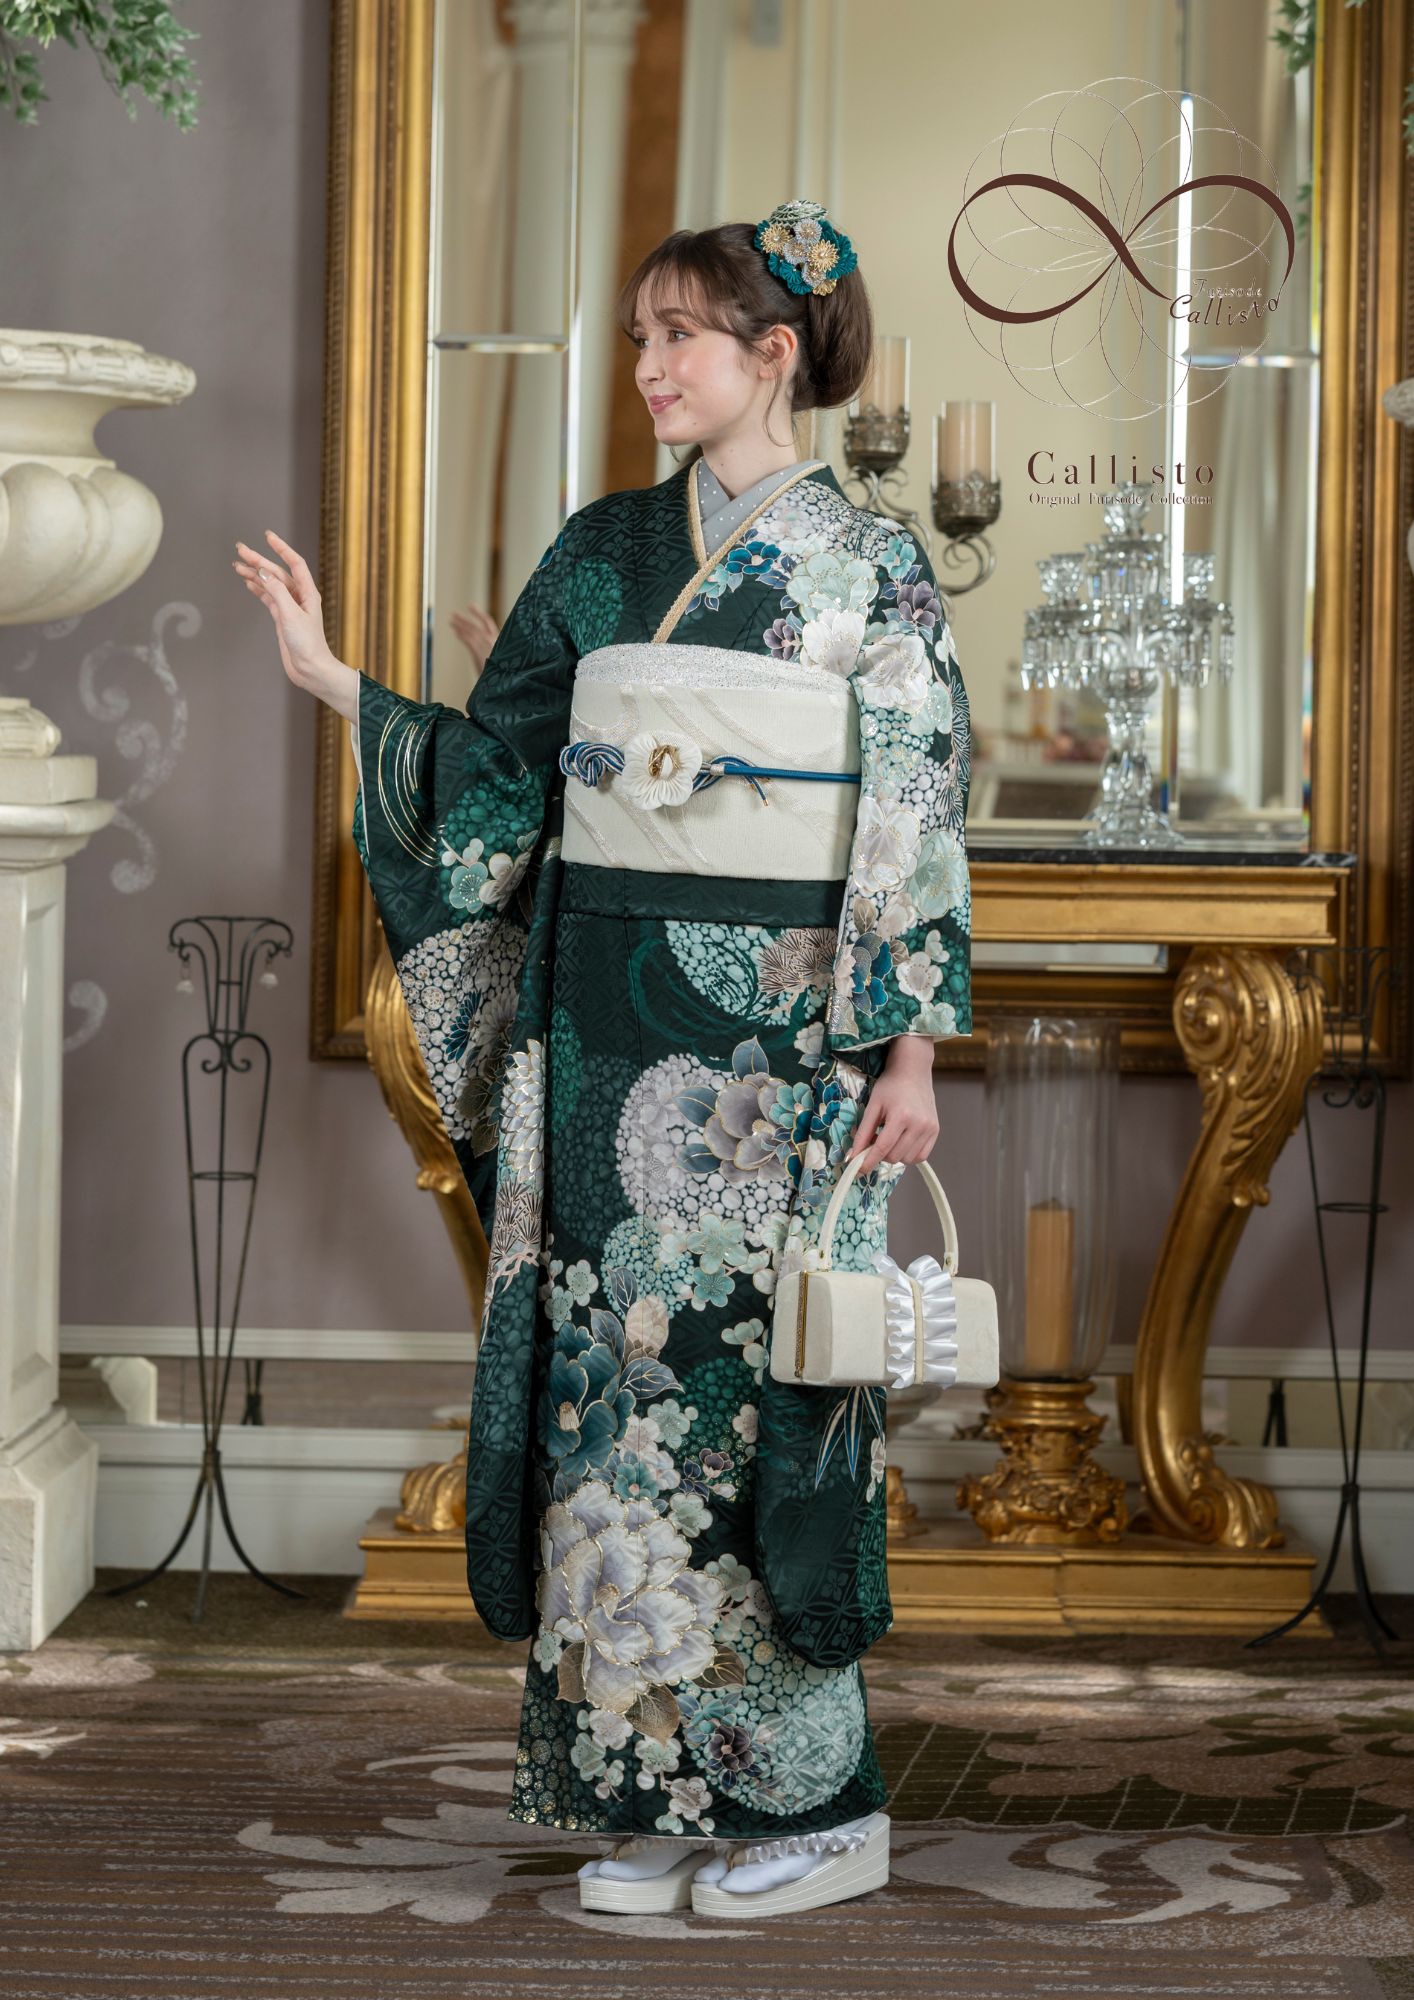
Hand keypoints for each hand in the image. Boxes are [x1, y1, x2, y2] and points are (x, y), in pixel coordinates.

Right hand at [233, 529, 357, 718]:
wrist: (310, 669)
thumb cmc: (307, 644)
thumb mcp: (290, 614)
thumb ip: (276, 591)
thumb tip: (262, 571)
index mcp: (308, 593)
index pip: (294, 563)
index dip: (281, 548)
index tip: (267, 536)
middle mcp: (300, 597)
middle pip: (277, 572)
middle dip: (259, 560)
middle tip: (240, 550)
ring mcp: (290, 607)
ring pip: (270, 585)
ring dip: (255, 574)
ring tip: (237, 565)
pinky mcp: (282, 618)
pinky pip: (268, 598)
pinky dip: (258, 589)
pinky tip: (247, 581)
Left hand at [449, 600, 499, 679]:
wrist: (503, 682)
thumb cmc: (502, 673)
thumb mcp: (501, 658)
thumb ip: (493, 650)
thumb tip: (486, 648)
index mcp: (499, 641)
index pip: (488, 623)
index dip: (478, 614)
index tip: (470, 606)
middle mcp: (493, 641)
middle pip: (476, 626)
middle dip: (464, 620)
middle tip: (454, 614)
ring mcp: (486, 646)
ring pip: (471, 632)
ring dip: (460, 625)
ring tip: (451, 621)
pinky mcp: (479, 653)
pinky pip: (468, 641)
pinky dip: (461, 635)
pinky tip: (455, 633)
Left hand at [844, 1035, 938, 1172]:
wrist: (913, 1071)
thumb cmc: (890, 1085)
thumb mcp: (872, 1106)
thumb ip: (863, 1132)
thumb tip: (853, 1156)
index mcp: (901, 1116)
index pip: (883, 1147)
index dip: (868, 1161)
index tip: (857, 1170)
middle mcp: (919, 1124)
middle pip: (894, 1156)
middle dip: (880, 1155)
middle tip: (875, 1141)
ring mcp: (930, 1128)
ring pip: (908, 1159)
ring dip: (894, 1155)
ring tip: (890, 1138)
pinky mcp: (936, 1131)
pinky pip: (921, 1156)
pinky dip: (909, 1155)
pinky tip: (902, 1142)